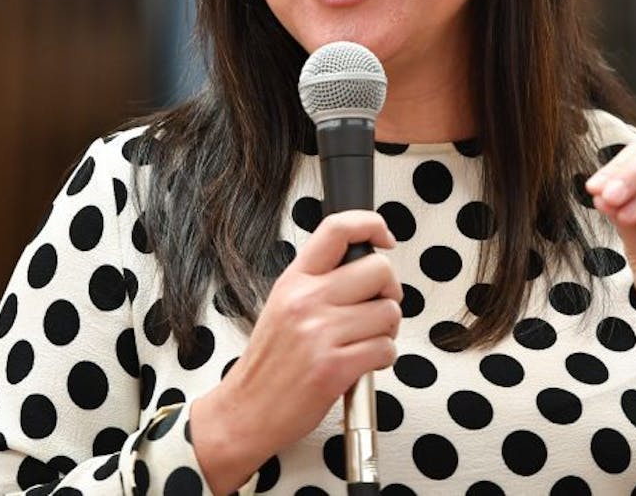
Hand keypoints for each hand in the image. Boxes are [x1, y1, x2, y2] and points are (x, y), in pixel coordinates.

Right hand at [190, 210, 400, 491]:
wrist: (245, 411)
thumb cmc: (270, 363)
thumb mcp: (283, 306)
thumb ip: (319, 283)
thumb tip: (367, 267)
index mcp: (294, 280)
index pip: (337, 229)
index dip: (371, 224)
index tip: (384, 238)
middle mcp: (307, 300)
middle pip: (379, 269)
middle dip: (389, 292)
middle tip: (376, 309)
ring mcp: (320, 333)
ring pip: (389, 312)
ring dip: (386, 330)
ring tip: (363, 342)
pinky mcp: (335, 367)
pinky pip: (386, 349)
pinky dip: (383, 358)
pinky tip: (362, 363)